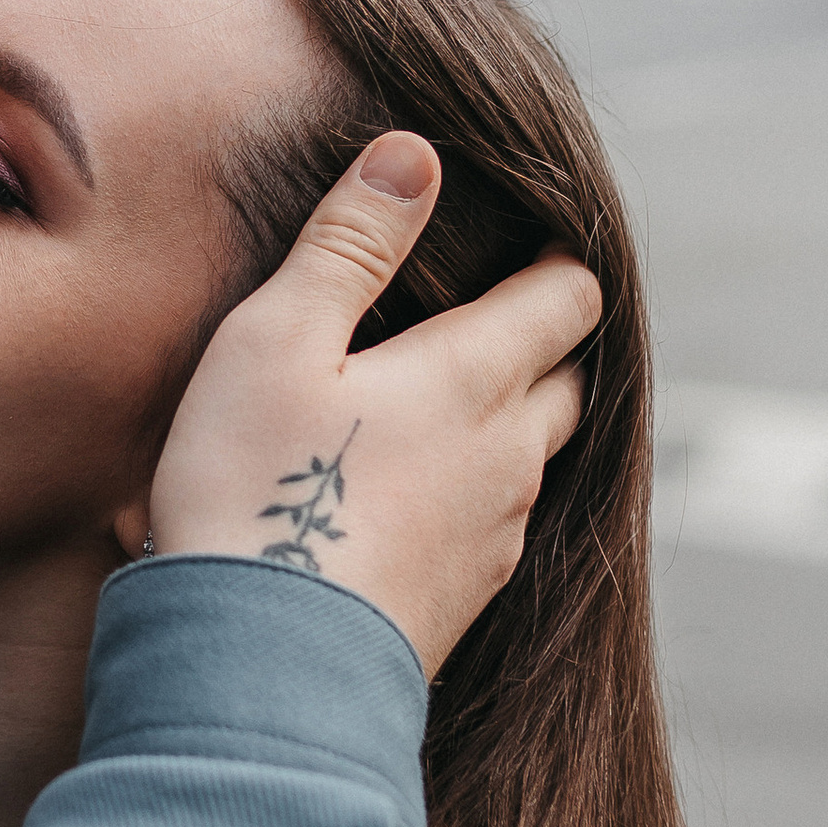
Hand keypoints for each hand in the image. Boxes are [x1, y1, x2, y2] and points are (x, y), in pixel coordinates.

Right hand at [147, 134, 602, 680]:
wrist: (259, 673)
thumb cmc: (256, 490)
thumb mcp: (278, 338)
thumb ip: (350, 242)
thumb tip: (416, 153)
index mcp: (476, 377)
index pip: (568, 297)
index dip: (557, 260)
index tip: (527, 239)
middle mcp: (509, 457)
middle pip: (571, 380)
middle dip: (544, 340)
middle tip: (489, 312)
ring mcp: (494, 539)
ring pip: (536, 460)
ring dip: (509, 422)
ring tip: (444, 404)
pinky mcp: (462, 606)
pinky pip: (496, 529)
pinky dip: (473, 495)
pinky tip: (411, 500)